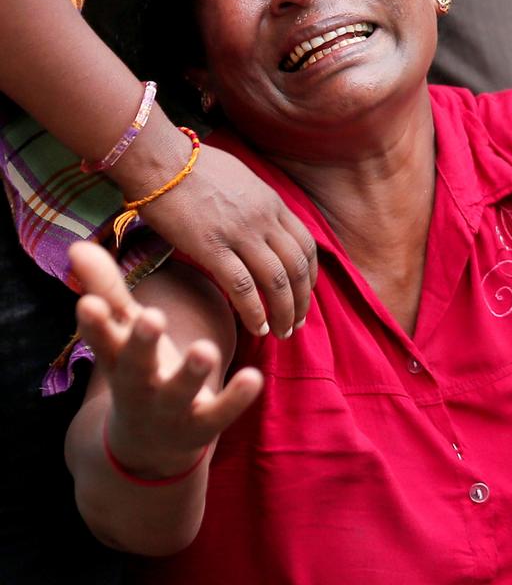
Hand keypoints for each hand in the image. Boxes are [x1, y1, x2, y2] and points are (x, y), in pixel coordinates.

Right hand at [70, 241, 262, 479]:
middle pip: (138, 366)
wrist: (149, 446)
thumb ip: (106, 290)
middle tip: (153, 317)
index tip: (87, 303)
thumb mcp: (122, 333)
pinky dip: (235, 397)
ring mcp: (171, 409)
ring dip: (191, 372)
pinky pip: (220, 412)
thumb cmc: (138, 370)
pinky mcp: (202, 424)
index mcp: (119, 360)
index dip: (95, 323)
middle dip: (143, 343)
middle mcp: (140, 386)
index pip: (102, 339)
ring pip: (179, 391)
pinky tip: (254, 376)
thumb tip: (78, 245)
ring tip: (205, 349)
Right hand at [138, 143, 317, 338]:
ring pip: (277, 281)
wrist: (157, 157)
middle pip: (297, 268)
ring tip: (281, 332)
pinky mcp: (211, 247)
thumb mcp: (240, 178)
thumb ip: (257, 203)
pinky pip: (242, 286)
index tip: (305, 294)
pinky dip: (254, 311)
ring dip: (283, 312)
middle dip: (302, 300)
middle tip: (296, 323)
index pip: (306, 246)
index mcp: (272, 203)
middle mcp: (264, 219)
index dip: (310, 275)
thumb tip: (262, 220)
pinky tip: (257, 328)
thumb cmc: (191, 165)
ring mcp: (240, 233)